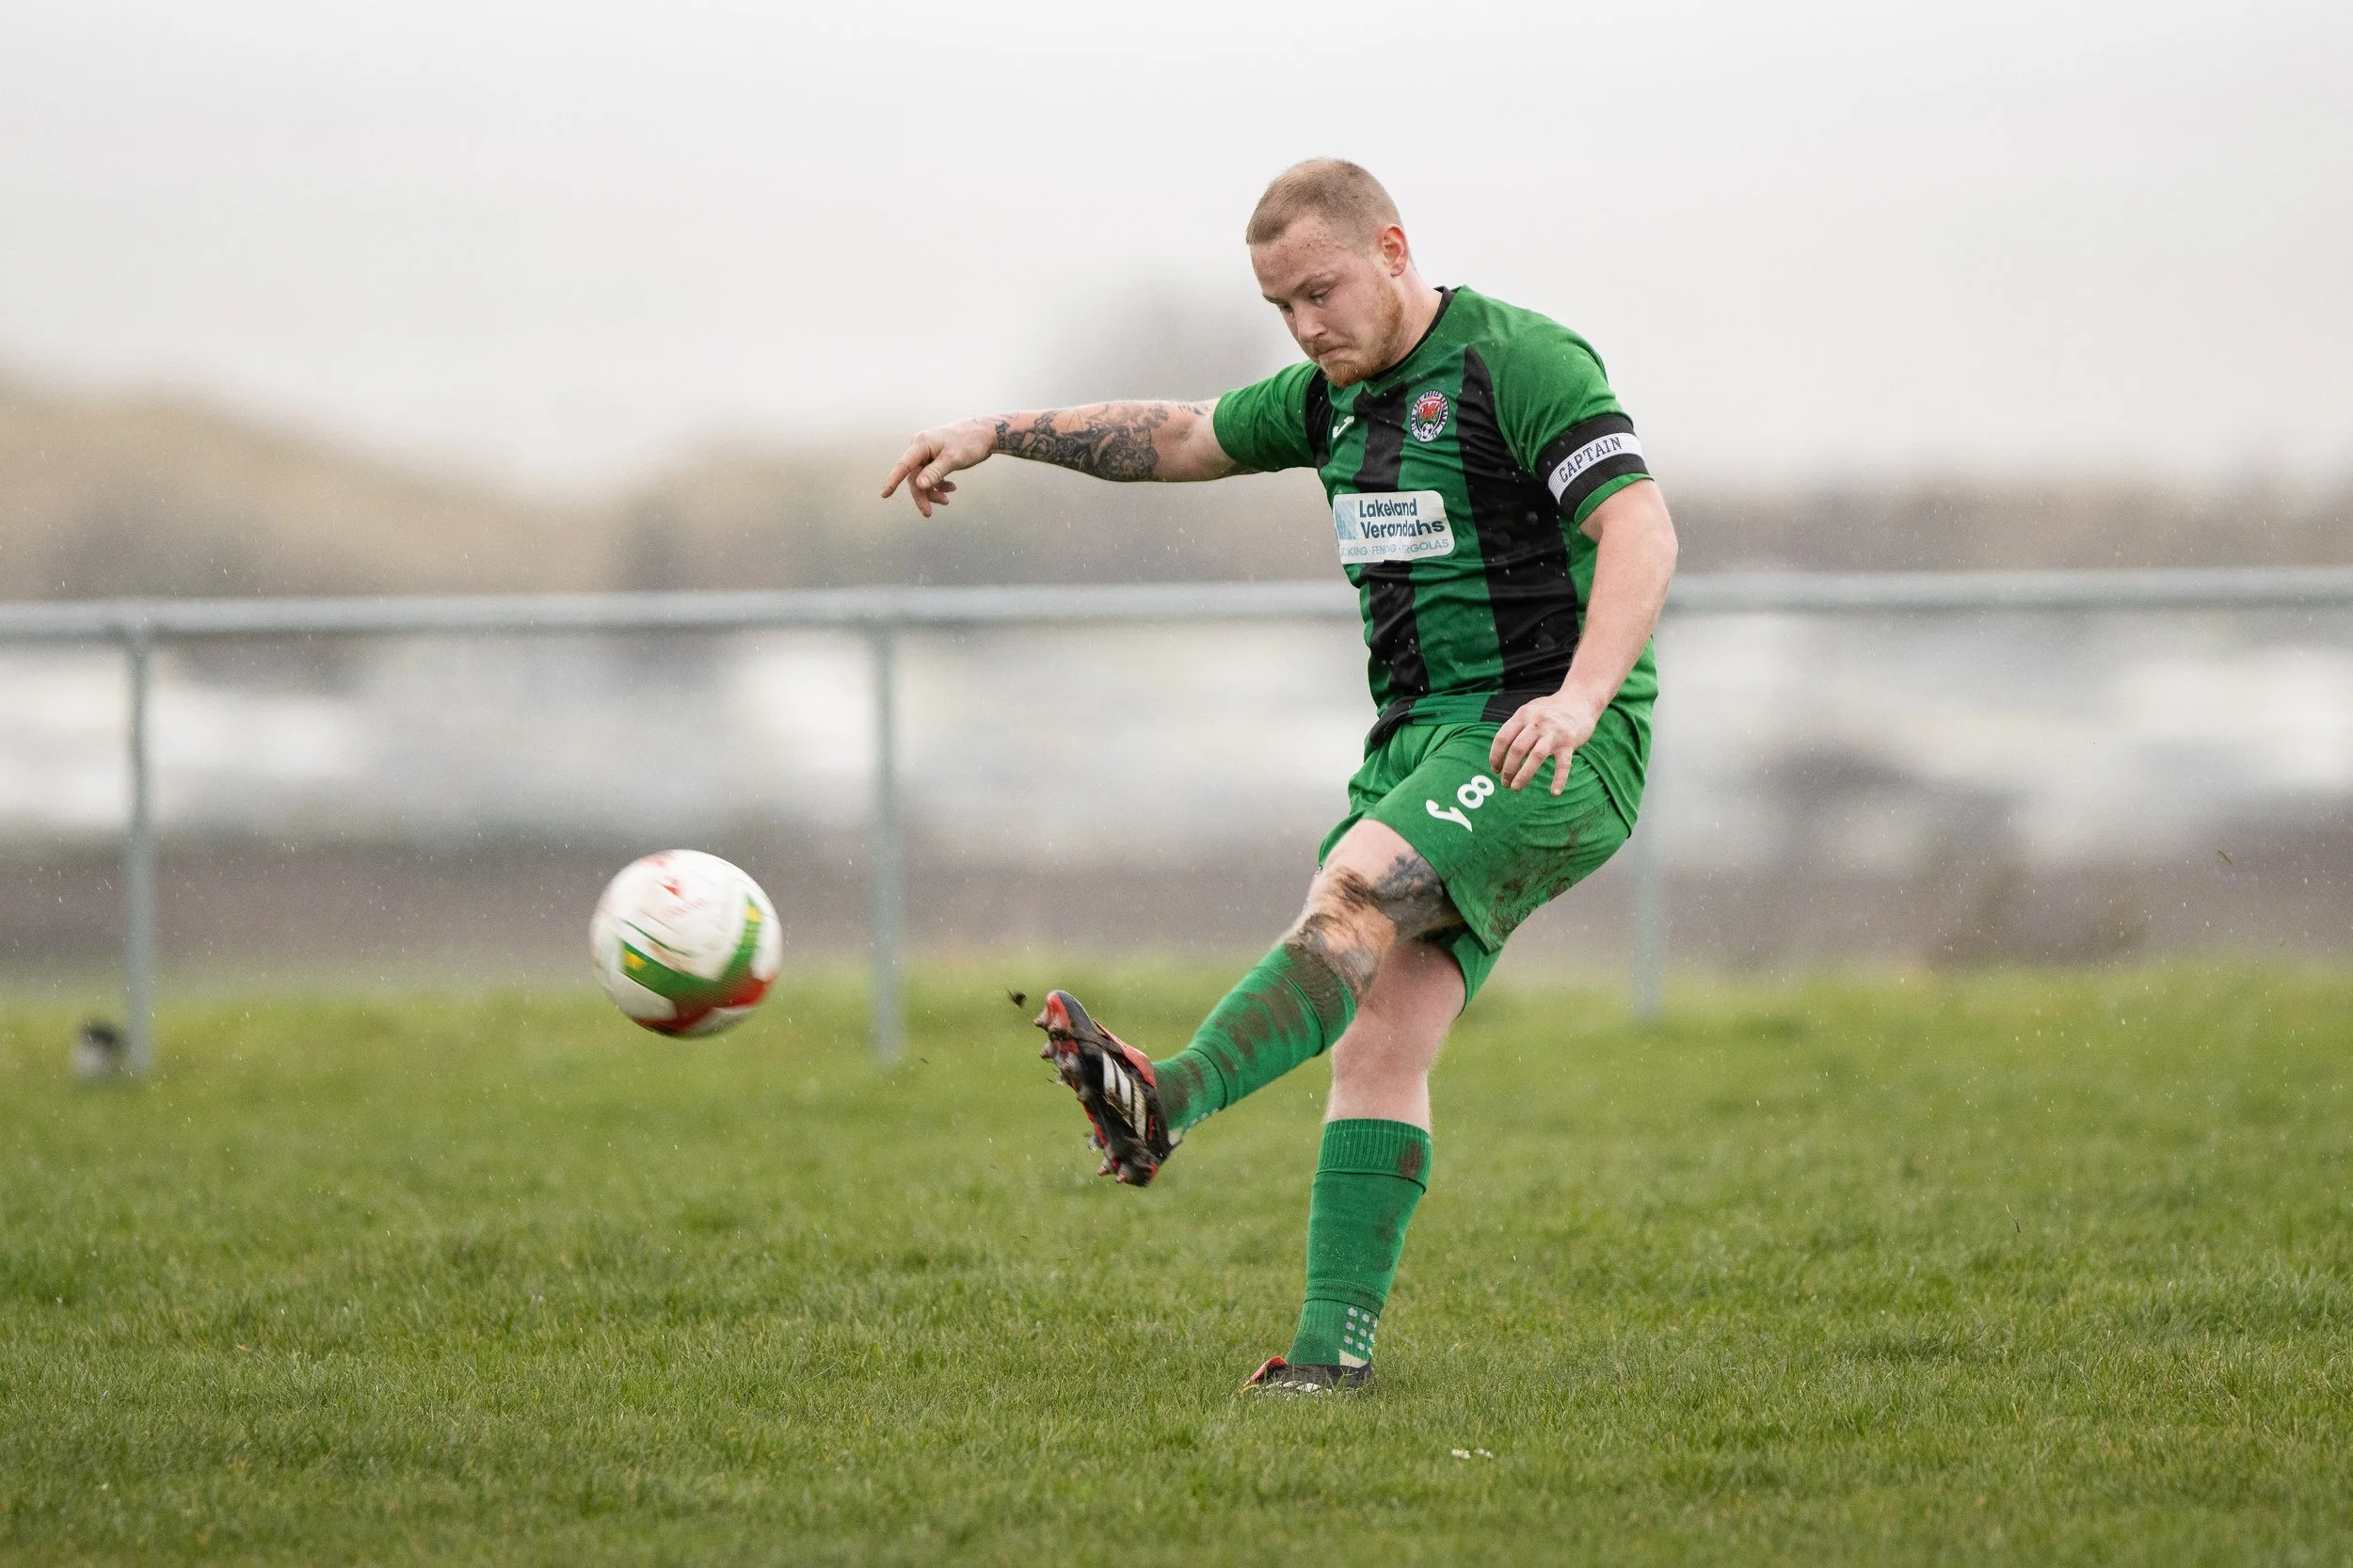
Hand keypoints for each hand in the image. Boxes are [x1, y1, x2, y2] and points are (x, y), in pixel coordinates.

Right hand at [880, 419, 995, 516]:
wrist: (985, 433)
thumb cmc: (970, 443)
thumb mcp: (953, 459)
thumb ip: (935, 473)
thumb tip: (918, 485)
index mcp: (921, 443)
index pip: (903, 465)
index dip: (893, 481)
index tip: (884, 494)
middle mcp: (920, 446)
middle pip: (914, 476)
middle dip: (922, 495)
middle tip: (928, 513)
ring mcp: (927, 451)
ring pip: (922, 477)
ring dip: (932, 491)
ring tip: (947, 500)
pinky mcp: (934, 456)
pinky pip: (930, 474)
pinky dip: (939, 484)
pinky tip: (951, 488)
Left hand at [1489, 689, 1602, 793]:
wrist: (1580, 700)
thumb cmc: (1551, 710)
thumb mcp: (1530, 711)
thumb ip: (1516, 727)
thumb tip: (1501, 752)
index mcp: (1523, 715)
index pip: (1502, 738)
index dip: (1495, 756)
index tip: (1495, 769)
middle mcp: (1537, 723)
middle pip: (1516, 749)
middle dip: (1508, 769)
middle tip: (1505, 782)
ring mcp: (1554, 733)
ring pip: (1535, 757)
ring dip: (1523, 775)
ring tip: (1515, 788)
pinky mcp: (1569, 742)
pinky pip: (1563, 764)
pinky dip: (1559, 780)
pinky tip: (1554, 793)